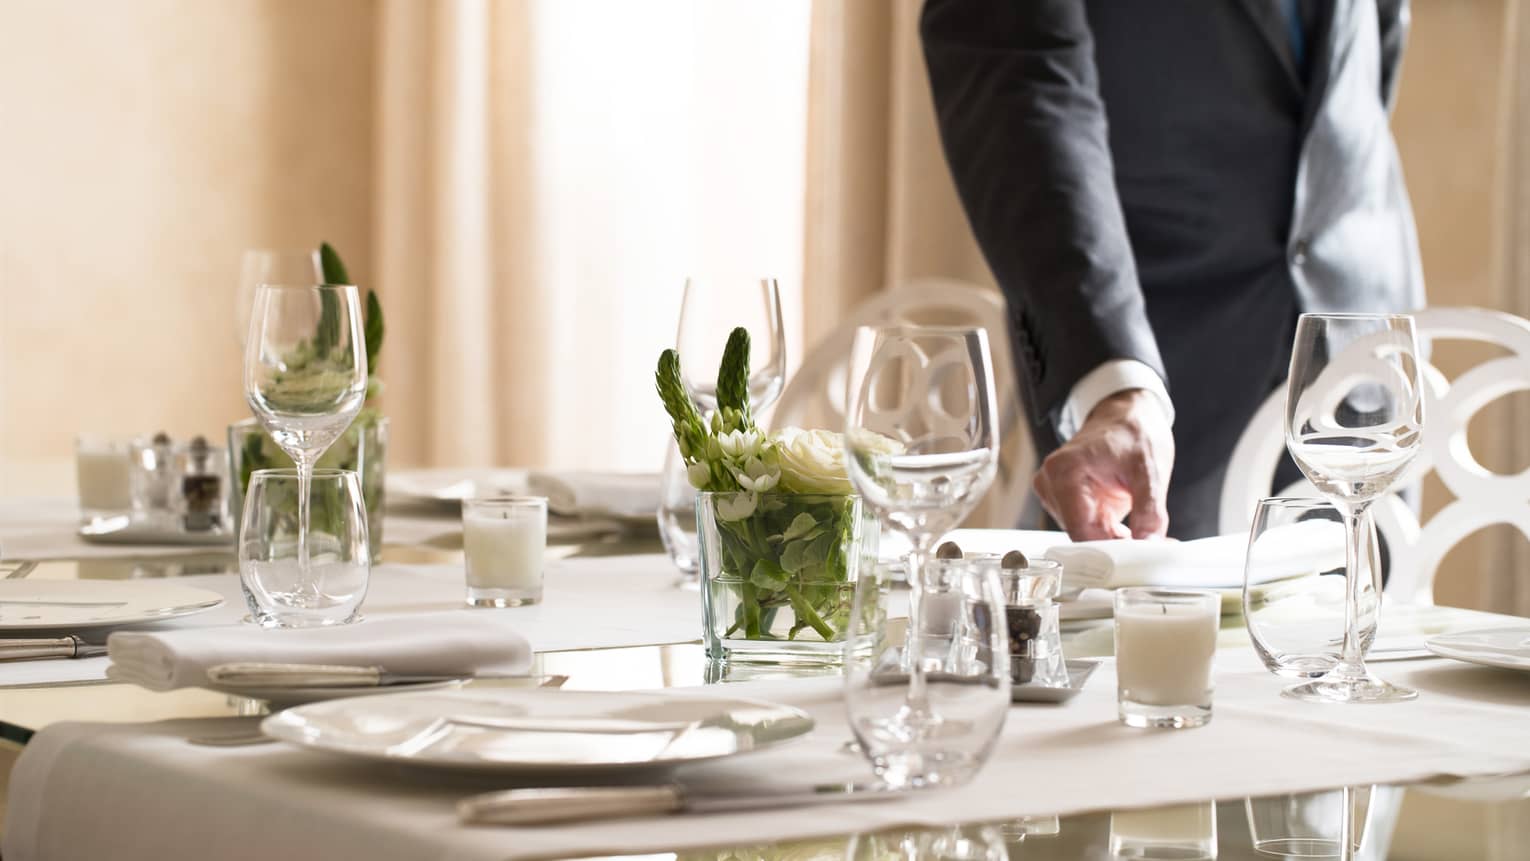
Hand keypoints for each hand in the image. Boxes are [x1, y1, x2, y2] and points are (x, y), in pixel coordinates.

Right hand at [1033, 389, 1174, 540]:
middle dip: (1116, 545)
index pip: (1080, 530)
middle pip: (1080, 535)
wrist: (1126, 417)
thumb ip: (1150, 513)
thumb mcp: (1150, 472)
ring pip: (1084, 535)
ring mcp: (1053, 492)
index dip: (1112, 549)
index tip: (1141, 556)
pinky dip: (1109, 533)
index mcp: (1063, 471)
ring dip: (1113, 539)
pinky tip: (1128, 525)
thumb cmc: (1134, 433)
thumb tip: (1149, 546)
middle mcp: (1050, 482)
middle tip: (1151, 542)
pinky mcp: (1062, 500)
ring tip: (1141, 525)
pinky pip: (1086, 528)